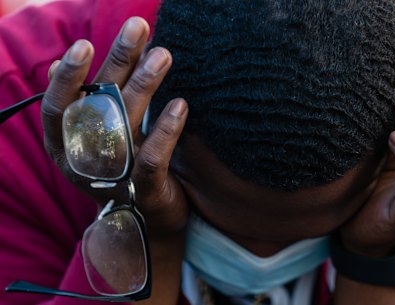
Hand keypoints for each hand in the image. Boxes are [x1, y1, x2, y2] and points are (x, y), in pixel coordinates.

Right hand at [42, 17, 188, 236]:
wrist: (148, 218)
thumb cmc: (122, 166)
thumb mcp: (99, 133)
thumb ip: (89, 100)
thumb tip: (60, 62)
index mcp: (67, 144)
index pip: (59, 107)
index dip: (69, 77)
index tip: (85, 44)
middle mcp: (84, 160)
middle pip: (97, 106)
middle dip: (118, 62)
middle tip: (138, 27)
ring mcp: (114, 177)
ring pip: (125, 125)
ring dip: (144, 84)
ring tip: (164, 54)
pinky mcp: (145, 190)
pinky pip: (153, 157)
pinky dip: (167, 129)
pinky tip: (181, 104)